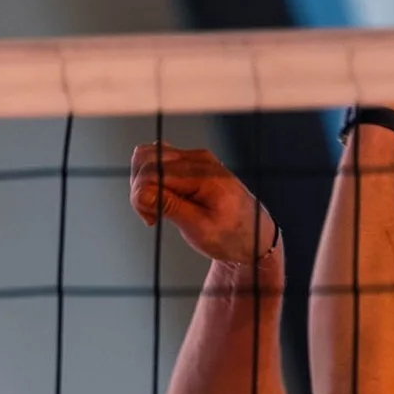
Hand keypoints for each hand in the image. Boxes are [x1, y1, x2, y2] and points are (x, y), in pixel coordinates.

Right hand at [129, 142, 277, 269]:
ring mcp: (195, 158)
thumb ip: (170, 207)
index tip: (151, 219)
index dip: (141, 197)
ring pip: (149, 157)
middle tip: (153, 216)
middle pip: (146, 159)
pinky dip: (152, 181)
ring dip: (144, 184)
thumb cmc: (232, 235)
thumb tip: (140, 192)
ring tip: (157, 209)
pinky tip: (163, 201)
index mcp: (204, 175)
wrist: (253, 236)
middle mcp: (199, 159)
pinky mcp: (190, 163)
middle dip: (140, 189)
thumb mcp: (200, 229)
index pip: (152, 172)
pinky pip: (158, 162)